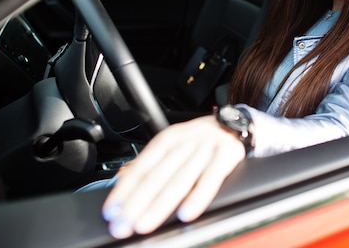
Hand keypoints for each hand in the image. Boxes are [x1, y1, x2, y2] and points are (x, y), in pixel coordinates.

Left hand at [102, 115, 244, 237]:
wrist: (236, 123)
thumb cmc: (201, 141)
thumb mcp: (176, 144)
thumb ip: (156, 165)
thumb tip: (126, 193)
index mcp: (167, 139)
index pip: (140, 168)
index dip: (124, 191)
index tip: (112, 212)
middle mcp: (185, 142)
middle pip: (156, 176)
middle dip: (136, 204)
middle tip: (122, 224)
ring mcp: (206, 148)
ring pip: (180, 180)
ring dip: (160, 205)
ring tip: (145, 224)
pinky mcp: (227, 155)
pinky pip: (211, 179)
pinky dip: (198, 197)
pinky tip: (186, 213)